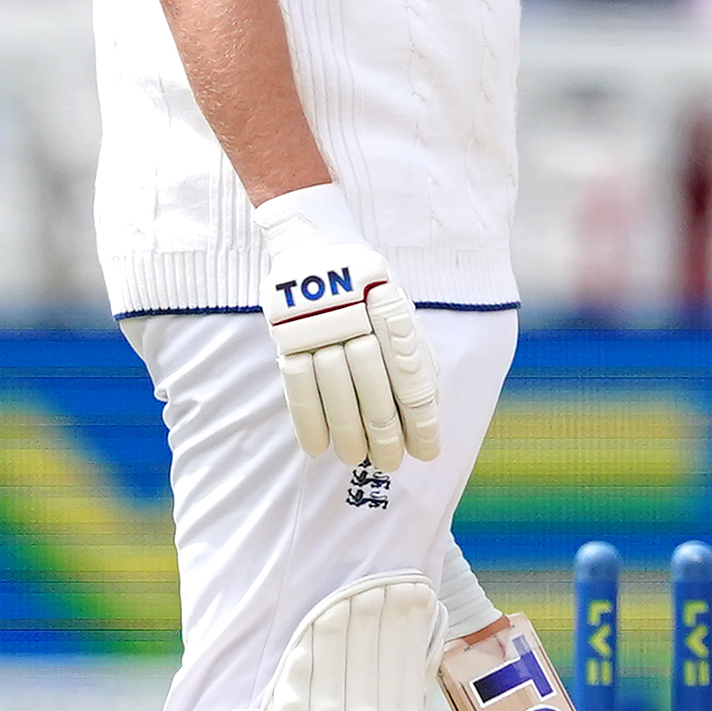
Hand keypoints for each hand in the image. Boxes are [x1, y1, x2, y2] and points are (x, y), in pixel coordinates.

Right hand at [255, 184, 444, 464]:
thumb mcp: (398, 307)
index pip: (411, 377)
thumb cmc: (367, 288)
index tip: (427, 451)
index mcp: (393, 313)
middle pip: (374, 390)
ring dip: (346, 432)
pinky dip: (307, 420)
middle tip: (390, 464)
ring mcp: (317, 327)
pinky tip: (317, 447)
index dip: (420, 420)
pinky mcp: (285, 333)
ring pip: (335, 392)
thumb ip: (412, 352)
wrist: (313, 246)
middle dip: (384, 434)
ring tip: (355, 460)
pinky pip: (296, 385)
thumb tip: (426, 408)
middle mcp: (356, 320)